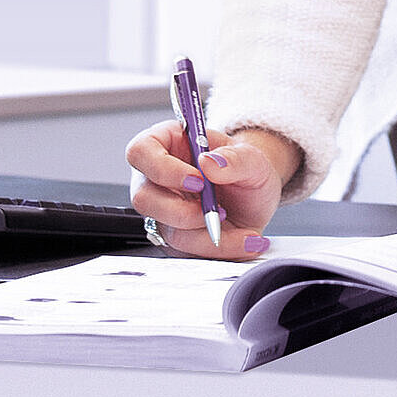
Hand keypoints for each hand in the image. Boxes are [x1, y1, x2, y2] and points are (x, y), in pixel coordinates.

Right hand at [124, 120, 293, 259]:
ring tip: (243, 229)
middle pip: (144, 198)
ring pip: (168, 231)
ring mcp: (163, 211)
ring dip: (208, 235)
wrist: (255, 199)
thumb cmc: (244, 169)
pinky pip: (188, 252)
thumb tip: (209, 163)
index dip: (163, 169)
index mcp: (166, 144)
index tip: (198, 181)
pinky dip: (220, 250)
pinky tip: (244, 241)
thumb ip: (235, 159)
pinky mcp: (176, 238)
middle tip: (218, 210)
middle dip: (182, 212)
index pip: (141, 152)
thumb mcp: (251, 157)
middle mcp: (157, 179)